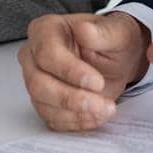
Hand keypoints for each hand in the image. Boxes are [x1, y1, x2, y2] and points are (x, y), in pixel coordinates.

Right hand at [18, 12, 150, 130]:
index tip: (97, 82)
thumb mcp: (117, 32)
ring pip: (43, 104)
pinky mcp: (44, 103)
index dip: (70, 71)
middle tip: (100, 103)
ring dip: (76, 113)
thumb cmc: (111, 42)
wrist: (116, 60)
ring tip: (105, 109)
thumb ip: (103, 32)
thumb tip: (85, 30)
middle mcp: (34, 56)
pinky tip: (96, 115)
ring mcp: (36, 81)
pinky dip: (76, 122)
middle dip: (71, 98)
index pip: (47, 53)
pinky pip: (52, 119)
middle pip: (38, 83)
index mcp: (46, 30)